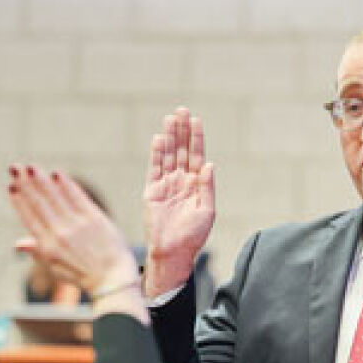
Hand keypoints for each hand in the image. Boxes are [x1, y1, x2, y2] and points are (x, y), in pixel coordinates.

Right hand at [8, 165, 136, 295]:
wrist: (112, 280)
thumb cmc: (83, 275)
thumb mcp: (55, 268)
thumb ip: (37, 252)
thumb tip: (17, 244)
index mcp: (48, 246)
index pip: (29, 218)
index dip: (19, 201)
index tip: (11, 186)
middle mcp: (60, 233)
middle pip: (39, 204)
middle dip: (25, 184)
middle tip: (14, 168)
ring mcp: (78, 225)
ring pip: (55, 197)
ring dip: (42, 180)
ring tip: (31, 167)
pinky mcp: (95, 219)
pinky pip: (77, 197)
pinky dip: (67, 185)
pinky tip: (57, 174)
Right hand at [143, 107, 215, 296]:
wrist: (174, 252)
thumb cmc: (193, 236)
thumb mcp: (207, 211)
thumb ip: (207, 187)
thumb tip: (209, 164)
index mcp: (196, 185)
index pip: (197, 156)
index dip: (197, 138)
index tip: (196, 120)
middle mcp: (181, 181)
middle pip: (182, 150)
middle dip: (182, 131)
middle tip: (182, 110)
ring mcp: (166, 185)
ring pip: (168, 156)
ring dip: (170, 137)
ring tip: (171, 118)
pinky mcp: (153, 191)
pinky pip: (155, 169)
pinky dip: (157, 154)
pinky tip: (160, 139)